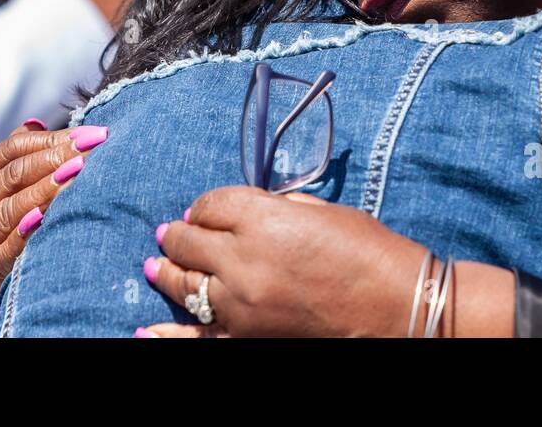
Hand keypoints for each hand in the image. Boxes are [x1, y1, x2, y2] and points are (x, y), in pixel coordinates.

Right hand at [0, 121, 107, 336]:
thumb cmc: (3, 241)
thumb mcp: (4, 201)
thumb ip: (18, 163)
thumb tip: (34, 123)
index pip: (7, 152)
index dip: (46, 140)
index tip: (86, 135)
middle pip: (10, 177)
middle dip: (53, 160)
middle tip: (89, 152)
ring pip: (6, 211)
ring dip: (44, 192)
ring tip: (75, 177)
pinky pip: (2, 251)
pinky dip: (23, 234)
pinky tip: (45, 219)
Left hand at [139, 186, 429, 337]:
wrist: (396, 306)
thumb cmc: (368, 251)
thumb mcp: (321, 211)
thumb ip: (277, 207)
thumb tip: (247, 211)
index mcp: (262, 218)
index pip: (211, 204)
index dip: (205, 205)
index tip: (205, 209)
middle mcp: (242, 259)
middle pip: (189, 241)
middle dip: (179, 234)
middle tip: (171, 232)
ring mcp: (240, 304)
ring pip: (184, 285)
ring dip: (167, 272)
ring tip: (154, 266)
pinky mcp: (247, 337)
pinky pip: (196, 336)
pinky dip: (167, 334)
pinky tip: (145, 329)